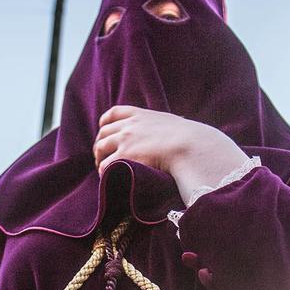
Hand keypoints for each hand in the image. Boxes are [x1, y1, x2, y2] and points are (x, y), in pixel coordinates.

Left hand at [94, 106, 249, 205]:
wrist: (190, 146)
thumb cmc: (189, 139)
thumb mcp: (174, 124)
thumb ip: (167, 126)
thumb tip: (181, 131)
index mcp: (141, 115)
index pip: (115, 113)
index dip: (105, 122)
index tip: (103, 129)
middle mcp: (130, 125)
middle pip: (104, 132)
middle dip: (100, 144)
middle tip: (102, 156)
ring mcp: (125, 140)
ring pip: (100, 148)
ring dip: (99, 159)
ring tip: (103, 169)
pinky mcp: (124, 156)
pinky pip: (105, 165)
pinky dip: (104, 171)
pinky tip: (108, 177)